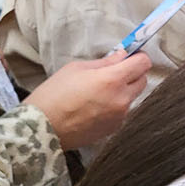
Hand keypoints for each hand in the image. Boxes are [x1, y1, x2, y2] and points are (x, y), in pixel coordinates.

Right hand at [24, 50, 150, 149]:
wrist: (41, 128)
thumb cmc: (54, 94)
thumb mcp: (76, 69)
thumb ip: (104, 62)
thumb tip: (122, 56)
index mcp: (112, 80)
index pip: (143, 63)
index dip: (138, 57)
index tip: (130, 56)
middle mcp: (121, 99)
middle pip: (142, 80)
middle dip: (132, 74)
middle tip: (113, 73)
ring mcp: (119, 116)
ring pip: (132, 97)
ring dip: (122, 91)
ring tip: (97, 93)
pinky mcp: (114, 129)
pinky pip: (122, 112)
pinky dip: (114, 107)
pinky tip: (94, 108)